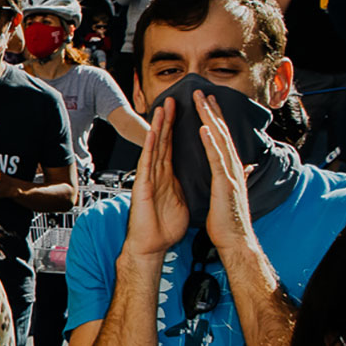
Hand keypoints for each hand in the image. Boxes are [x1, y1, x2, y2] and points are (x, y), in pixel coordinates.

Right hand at [125, 94, 190, 257]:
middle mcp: (157, 175)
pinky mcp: (144, 187)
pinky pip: (147, 164)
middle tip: (173, 100)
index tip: (183, 112)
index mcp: (168, 177)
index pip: (173, 148)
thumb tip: (202, 178)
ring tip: (163, 107)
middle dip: (168, 121)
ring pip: (155, 148)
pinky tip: (153, 133)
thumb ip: (190, 186)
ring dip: (158, 127)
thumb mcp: (185, 201)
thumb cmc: (165, 228)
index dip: (177, 130)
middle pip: (163, 143)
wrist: (152, 246)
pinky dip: (150, 147)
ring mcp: (149, 179)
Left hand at [195, 92, 259, 254]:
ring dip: (210, 118)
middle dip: (212, 111)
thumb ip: (236, 177)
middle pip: (222, 133)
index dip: (215, 119)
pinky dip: (210, 142)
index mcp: (232, 169)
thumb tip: (245, 167)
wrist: (234, 240)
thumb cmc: (229, 220)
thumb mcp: (232, 194)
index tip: (207, 103)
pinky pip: (216, 159)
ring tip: (200, 101)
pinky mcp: (225, 183)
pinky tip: (204, 128)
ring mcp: (230, 174)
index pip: (222, 138)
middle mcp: (234, 167)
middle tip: (201, 92)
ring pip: (220, 140)